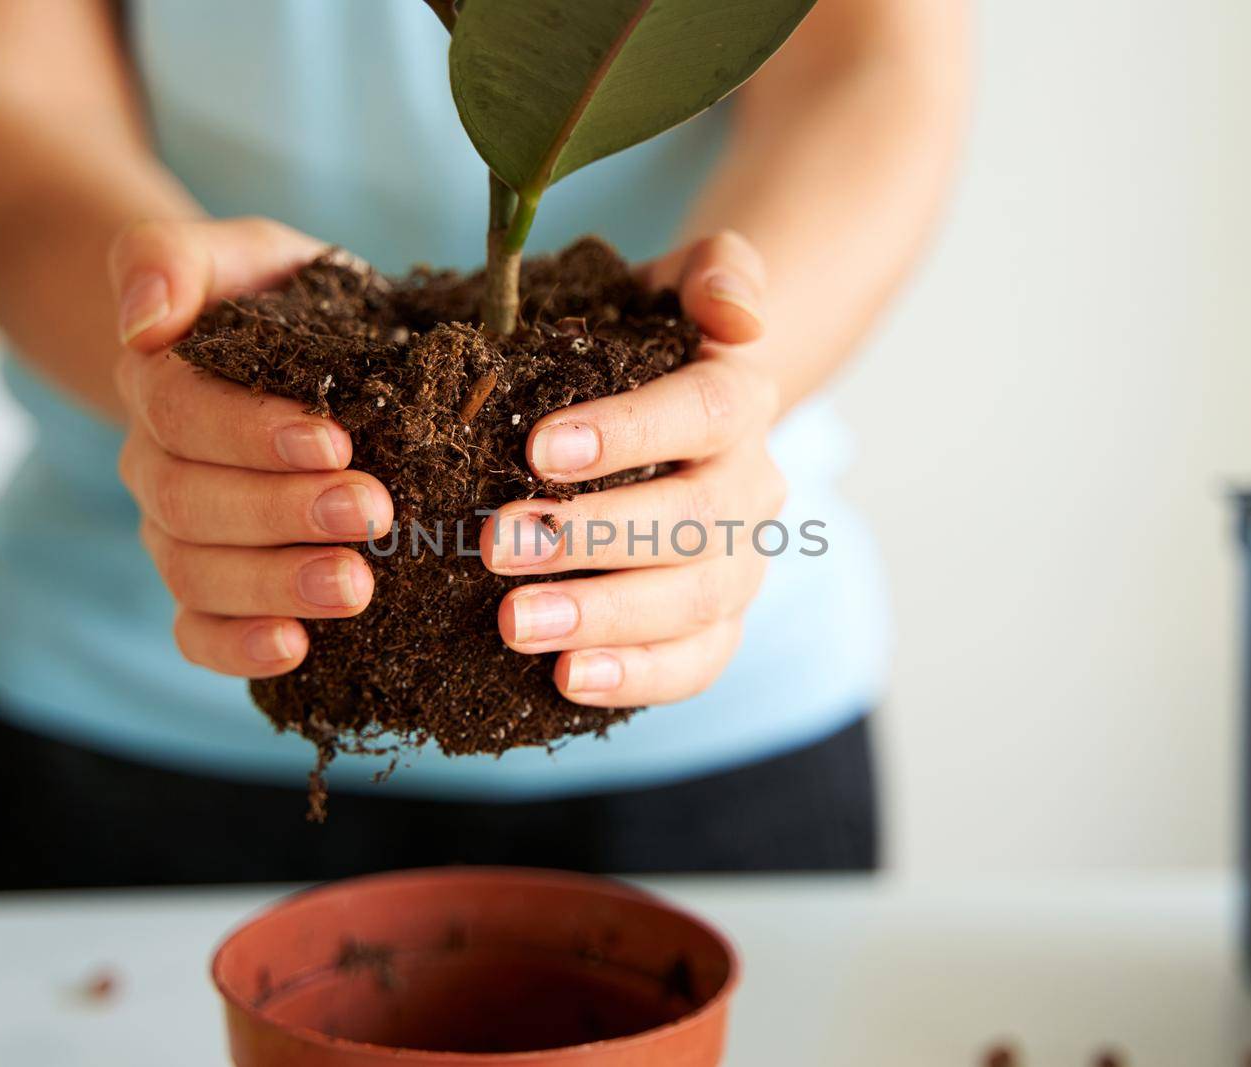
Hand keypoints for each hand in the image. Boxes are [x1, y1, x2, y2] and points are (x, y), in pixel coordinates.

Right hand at [110, 218, 393, 677]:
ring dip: (274, 585)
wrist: (291, 349)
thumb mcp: (241, 250)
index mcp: (159, 381)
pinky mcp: (206, 587)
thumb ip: (173, 257)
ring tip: (355, 586)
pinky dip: (235, 648)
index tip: (336, 442)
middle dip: (282, 514)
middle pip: (190, 502)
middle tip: (372, 513)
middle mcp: (155, 462)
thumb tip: (144, 320)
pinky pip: (195, 630)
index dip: (251, 434)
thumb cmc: (277, 298)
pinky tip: (295, 649)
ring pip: (195, 572)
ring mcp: (176, 530)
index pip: (183, 413)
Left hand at [485, 231, 785, 705]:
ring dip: (603, 616)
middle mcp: (751, 486)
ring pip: (692, 602)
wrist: (678, 414)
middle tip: (498, 543)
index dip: (630, 432)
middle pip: (695, 520)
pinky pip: (695, 663)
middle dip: (596, 537)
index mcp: (741, 399)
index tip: (537, 448)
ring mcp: (739, 563)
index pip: (707, 411)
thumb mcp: (674, 283)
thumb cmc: (647, 342)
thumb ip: (718, 271)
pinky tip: (566, 679)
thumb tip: (737, 316)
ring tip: (515, 622)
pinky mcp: (717, 625)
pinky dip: (636, 677)